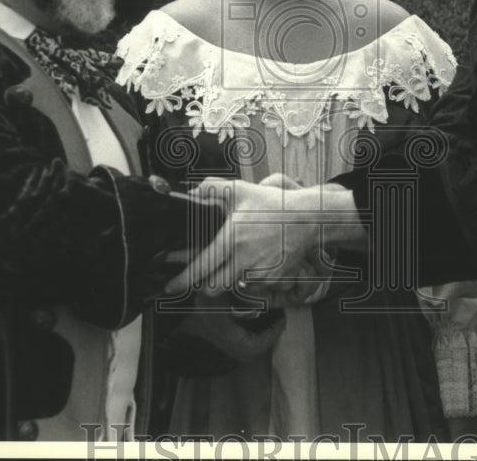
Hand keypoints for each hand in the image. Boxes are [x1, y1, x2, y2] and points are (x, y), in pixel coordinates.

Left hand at [163, 177, 358, 297]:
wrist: (307, 218)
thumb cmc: (272, 204)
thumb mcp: (240, 190)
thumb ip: (212, 189)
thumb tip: (191, 191)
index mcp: (231, 239)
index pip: (201, 267)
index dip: (182, 280)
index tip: (170, 288)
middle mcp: (244, 260)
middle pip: (214, 288)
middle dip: (206, 285)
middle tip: (206, 276)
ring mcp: (260, 272)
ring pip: (234, 287)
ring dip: (229, 281)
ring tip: (235, 264)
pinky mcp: (273, 280)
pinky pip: (254, 287)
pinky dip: (250, 280)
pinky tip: (255, 264)